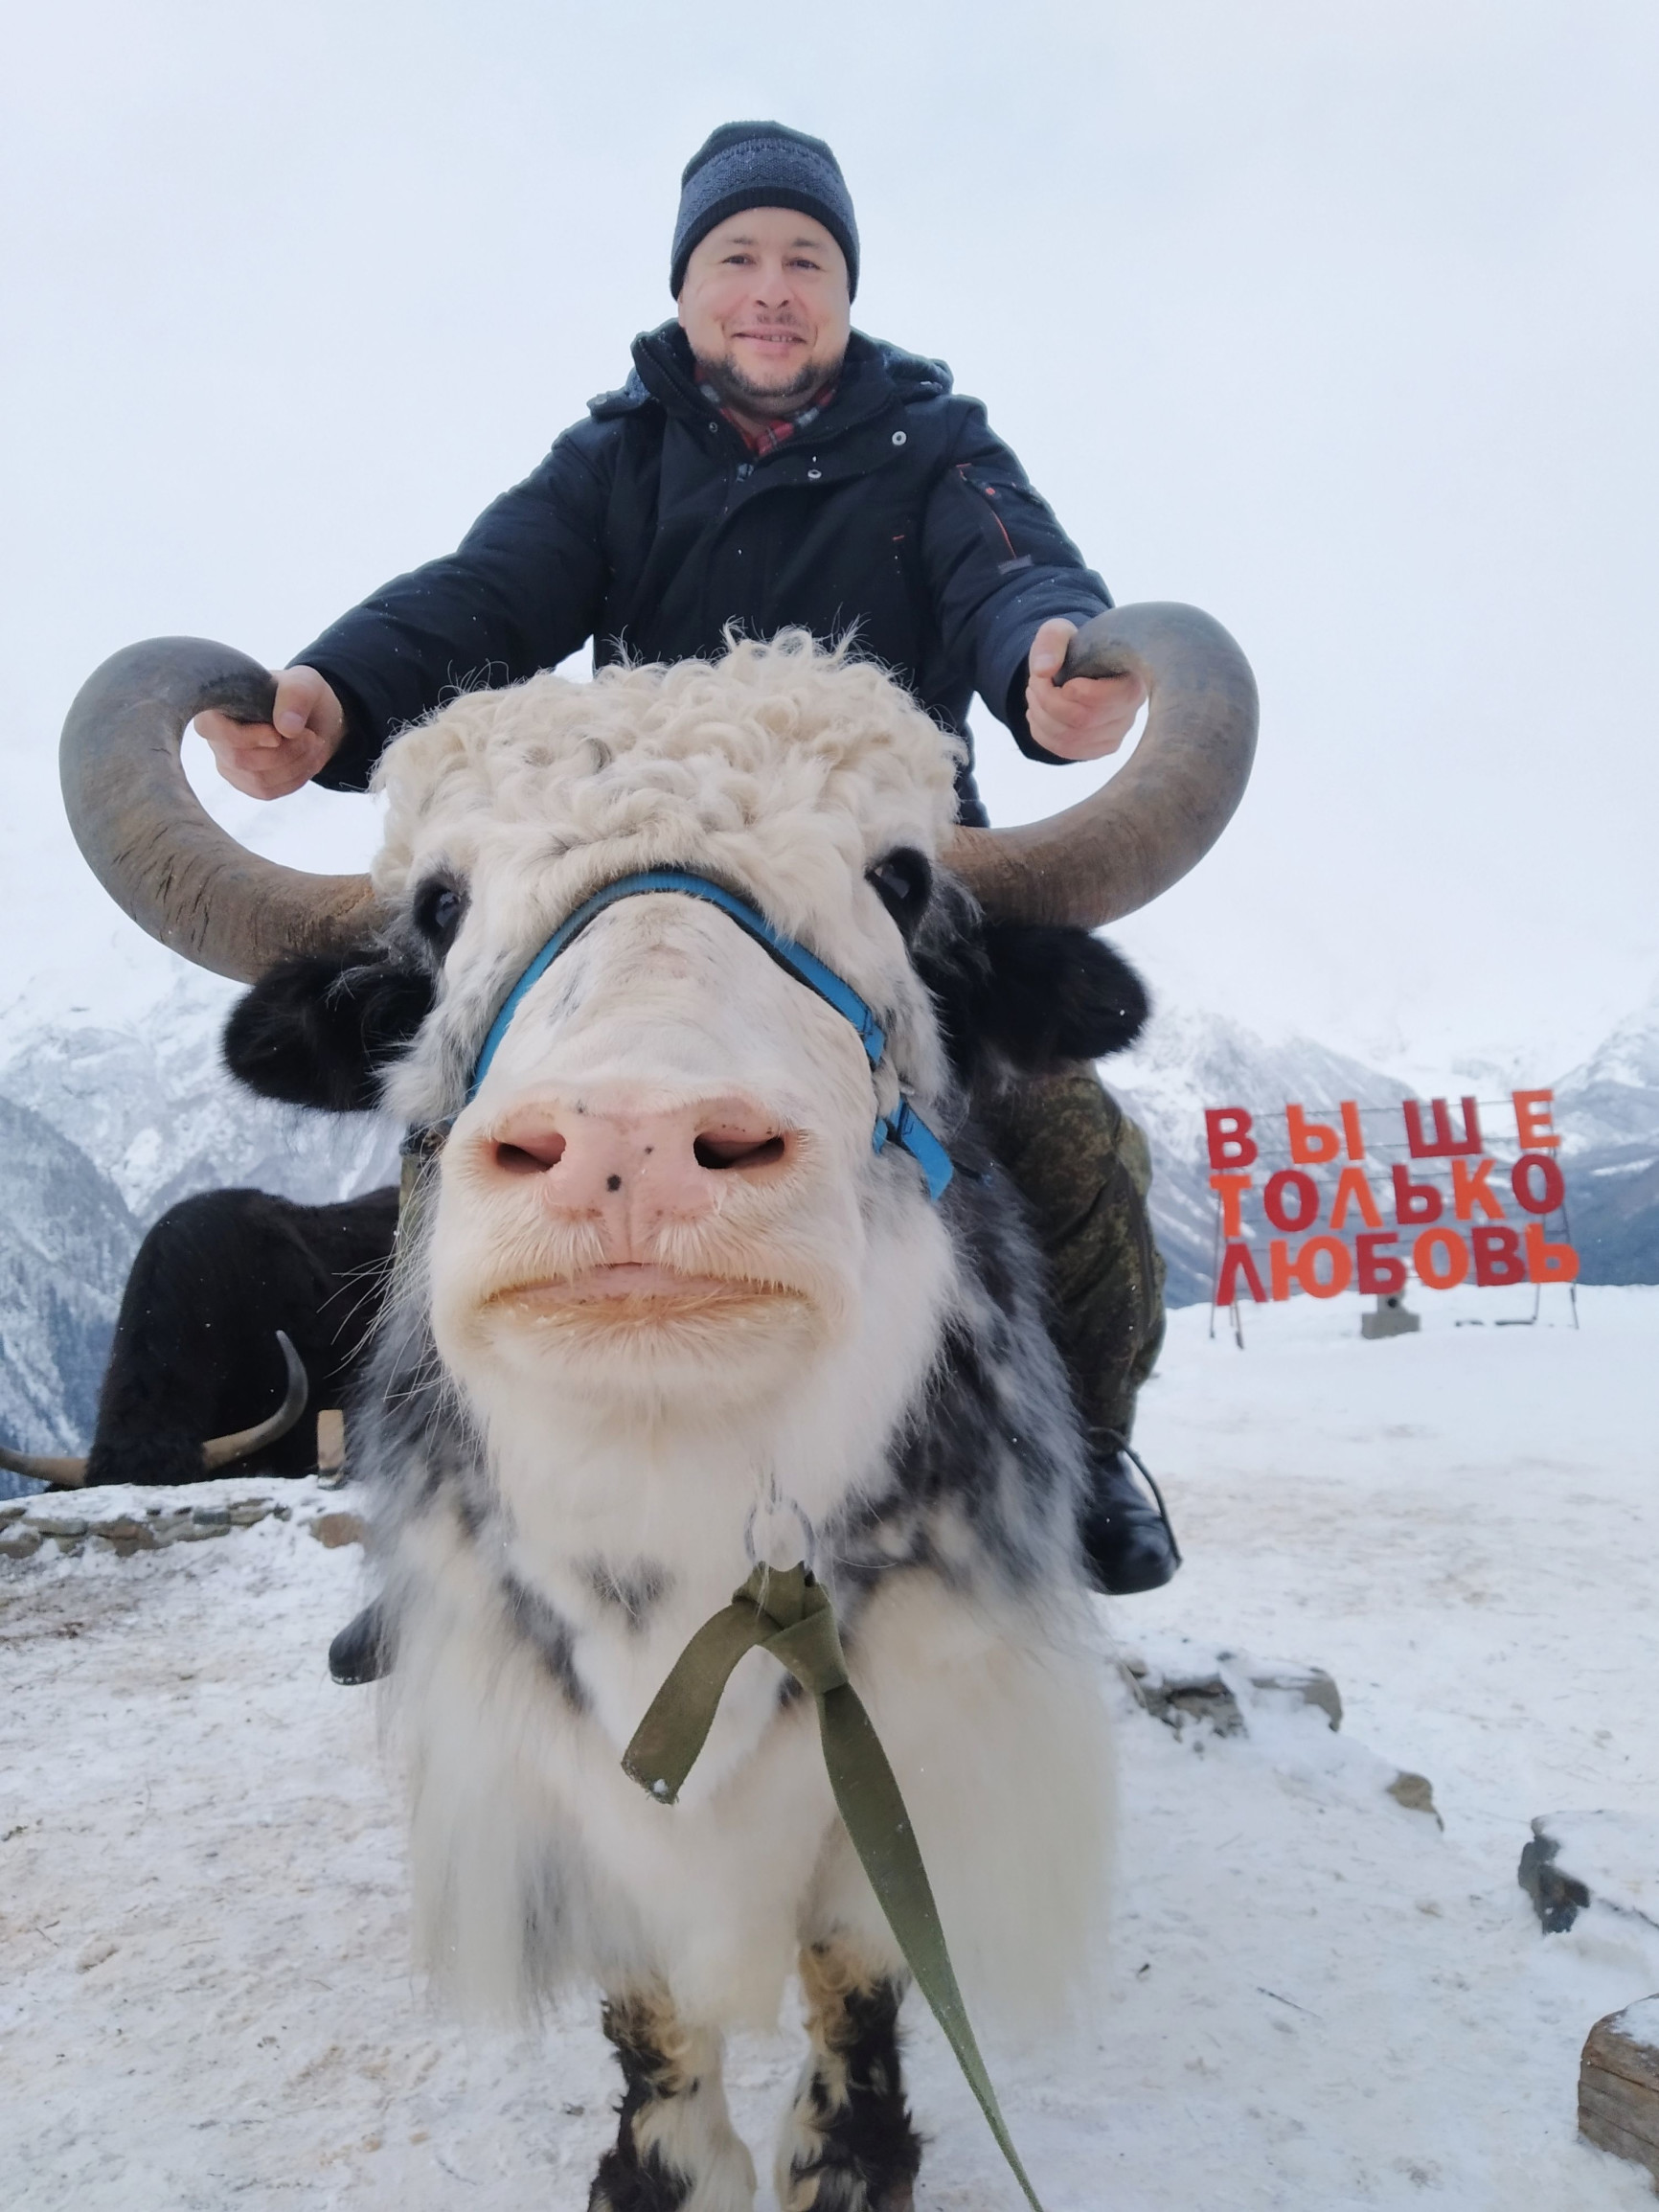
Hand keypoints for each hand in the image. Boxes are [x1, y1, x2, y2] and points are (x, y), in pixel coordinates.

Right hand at [194, 665, 345, 798]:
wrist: (314, 720)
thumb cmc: (298, 696)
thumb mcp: (304, 683)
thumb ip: (295, 696)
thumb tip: (286, 729)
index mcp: (217, 706)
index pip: (210, 728)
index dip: (244, 737)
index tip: (277, 735)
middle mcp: (217, 738)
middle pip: (240, 759)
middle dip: (284, 751)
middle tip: (311, 737)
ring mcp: (230, 765)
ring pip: (259, 779)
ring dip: (296, 764)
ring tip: (314, 744)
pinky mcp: (249, 784)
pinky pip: (269, 791)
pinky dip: (297, 777)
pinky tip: (308, 759)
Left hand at [1024, 618, 1146, 761]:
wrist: (1075, 670)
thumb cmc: (1073, 649)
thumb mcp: (1060, 632)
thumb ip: (1051, 641)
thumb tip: (1043, 670)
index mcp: (1131, 680)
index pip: (1106, 700)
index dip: (1075, 692)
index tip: (1059, 677)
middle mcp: (1130, 712)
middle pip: (1082, 721)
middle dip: (1048, 701)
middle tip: (1035, 682)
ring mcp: (1115, 735)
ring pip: (1069, 739)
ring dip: (1041, 715)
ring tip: (1034, 694)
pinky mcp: (1098, 749)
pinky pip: (1064, 750)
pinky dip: (1041, 731)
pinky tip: (1039, 713)